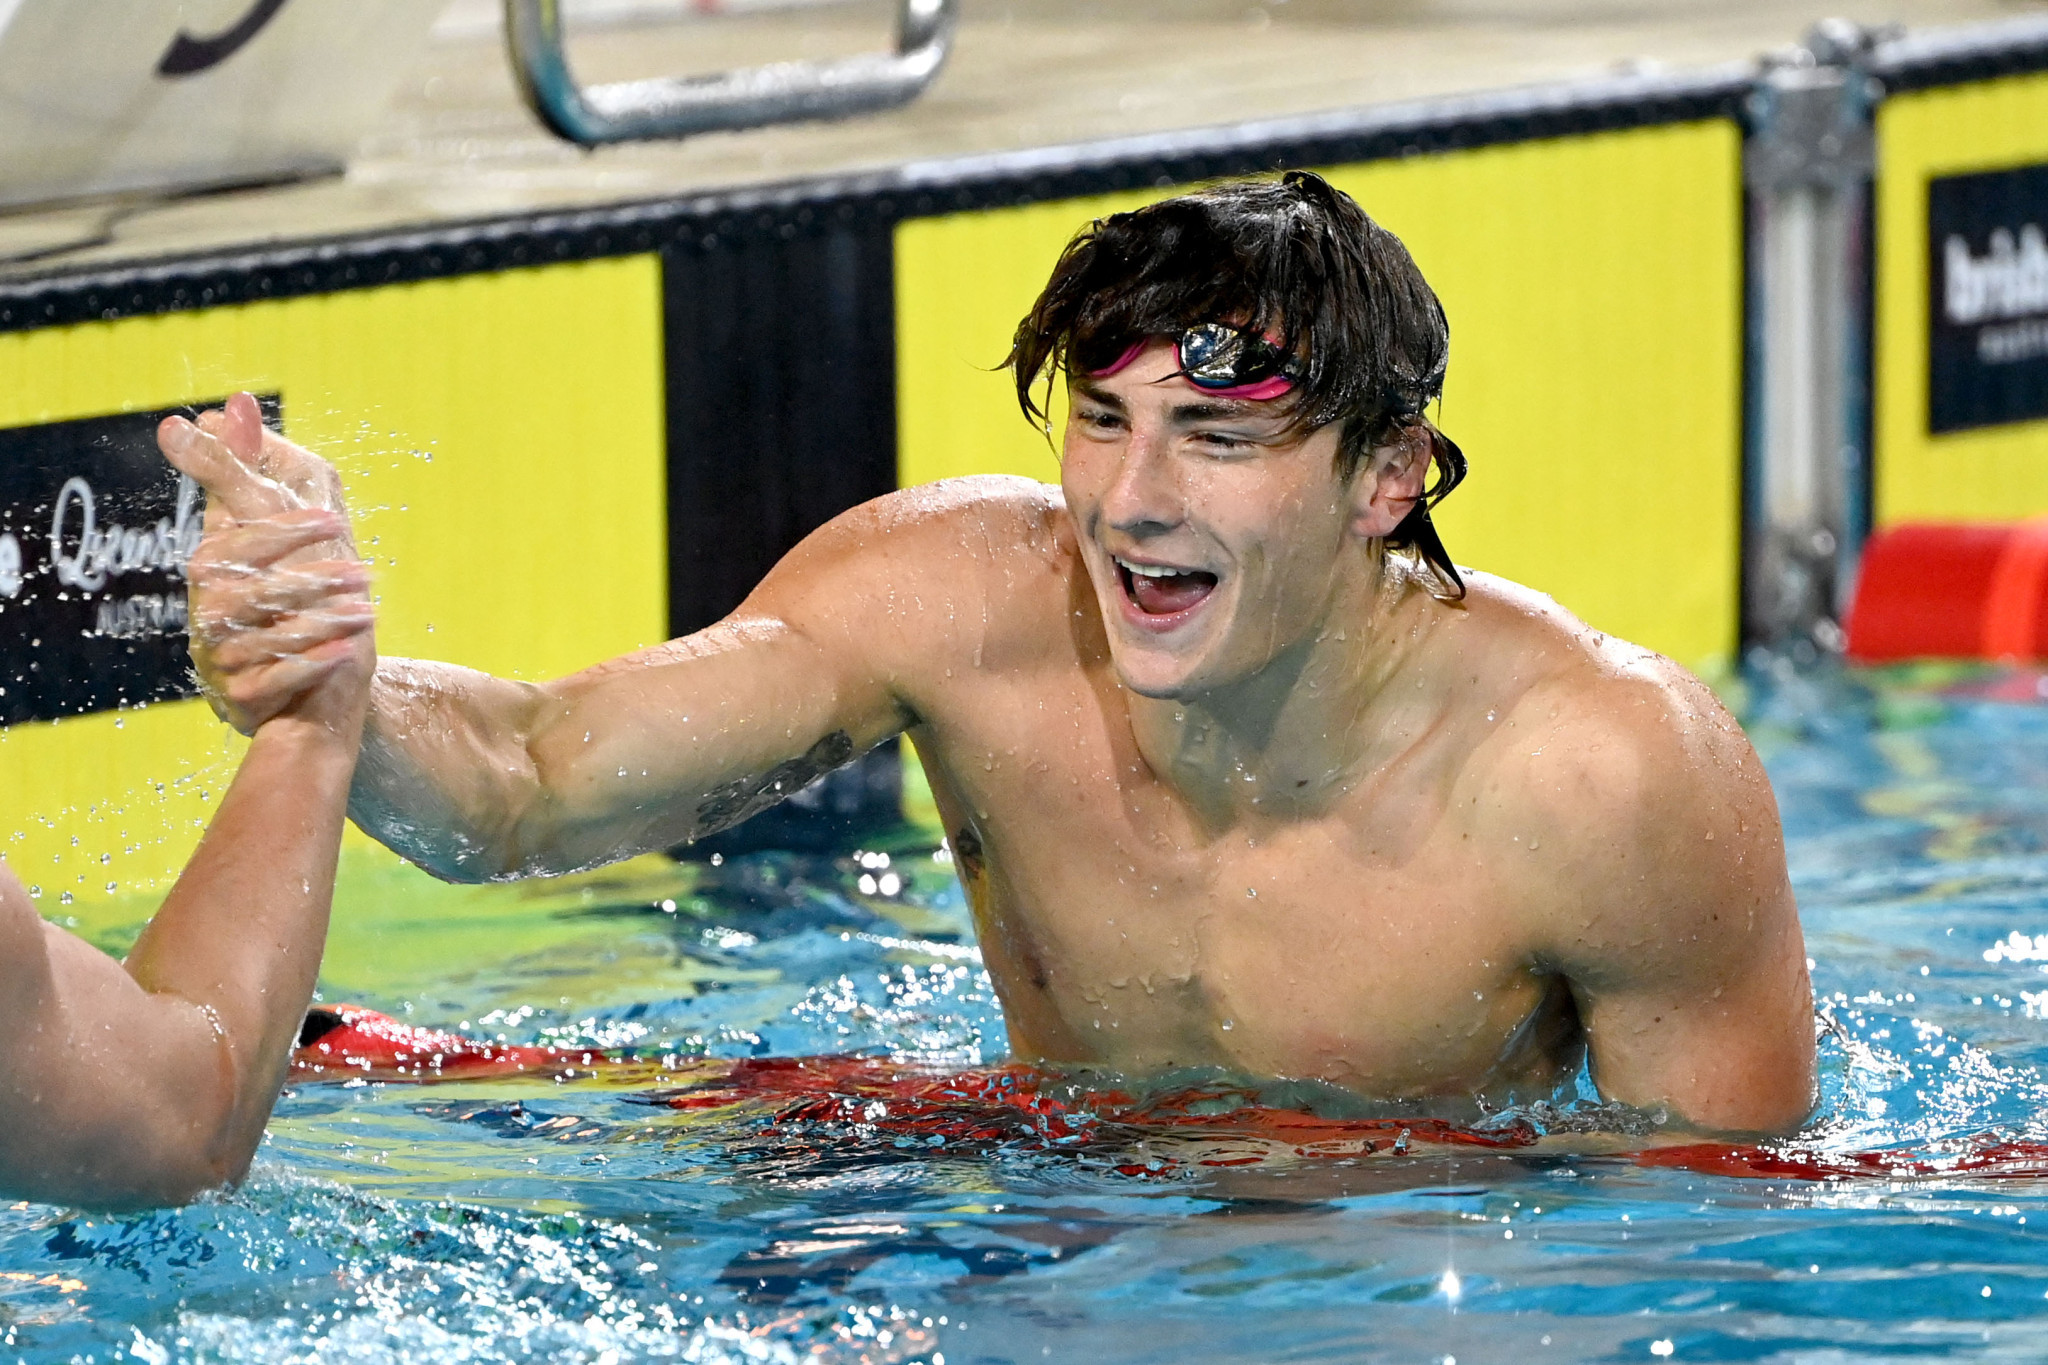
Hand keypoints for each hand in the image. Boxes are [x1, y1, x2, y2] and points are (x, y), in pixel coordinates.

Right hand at [157, 394, 374, 734]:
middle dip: (308, 578)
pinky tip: (348, 654)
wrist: (315, 698)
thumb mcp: (283, 535)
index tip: (334, 519)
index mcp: (212, 564)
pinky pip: (269, 683)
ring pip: (260, 636)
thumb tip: (234, 401)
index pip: (234, 536)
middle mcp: (205, 610)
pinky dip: (309, 667)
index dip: (283, 526)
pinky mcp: (240, 699)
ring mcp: (218, 657)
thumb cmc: (299, 602)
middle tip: (360, 572)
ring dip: (318, 622)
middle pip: (246, 588)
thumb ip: (254, 472)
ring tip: (367, 610)